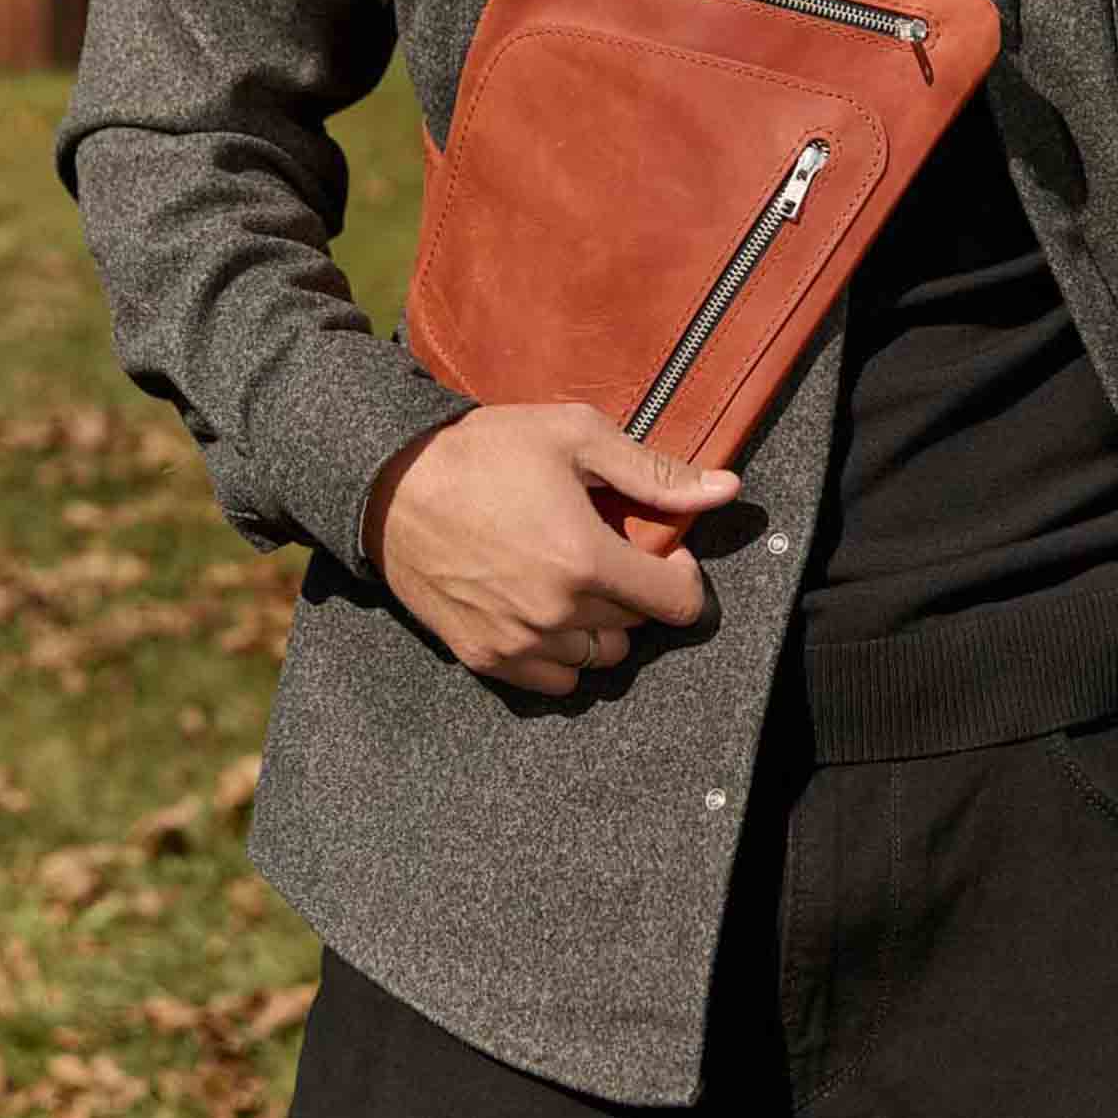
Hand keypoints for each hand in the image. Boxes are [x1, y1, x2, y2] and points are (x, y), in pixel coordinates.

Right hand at [362, 401, 740, 695]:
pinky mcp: (483, 657)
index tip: (661, 550)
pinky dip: (562, 654)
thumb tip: (727, 491)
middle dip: (635, 589)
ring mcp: (517, 643)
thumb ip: (654, 472)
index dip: (682, 574)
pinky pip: (552, 680)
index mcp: (586, 561)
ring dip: (602, 625)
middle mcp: (556, 614)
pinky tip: (546, 608)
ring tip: (575, 578)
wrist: (390, 484)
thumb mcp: (575, 437)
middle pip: (635, 626)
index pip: (677, 603)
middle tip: (606, 548)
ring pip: (597, 658)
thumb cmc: (484, 451)